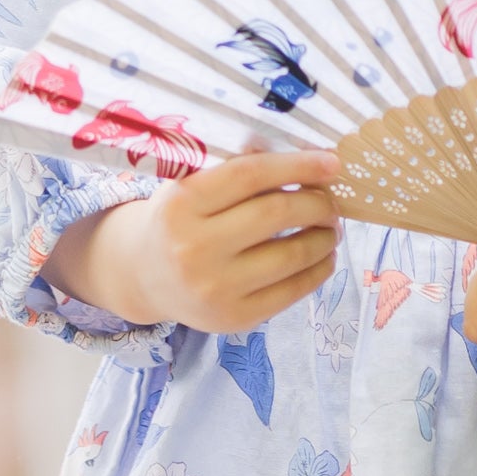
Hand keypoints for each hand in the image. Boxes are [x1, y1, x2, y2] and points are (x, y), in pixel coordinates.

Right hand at [47, 151, 343, 335]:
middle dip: (317, 202)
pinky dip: (318, 270)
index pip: (251, 175)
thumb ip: (238, 168)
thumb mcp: (191, 185)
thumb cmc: (178, 220)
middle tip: (332, 200)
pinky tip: (324, 256)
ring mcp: (215, 288)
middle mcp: (194, 247)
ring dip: (325, 237)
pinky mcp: (235, 317)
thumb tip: (305, 158)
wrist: (144, 276)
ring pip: (292, 254)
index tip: (332, 162)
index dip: (298, 165)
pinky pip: (292, 290)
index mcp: (182, 204)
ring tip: (332, 227)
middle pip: (277, 213)